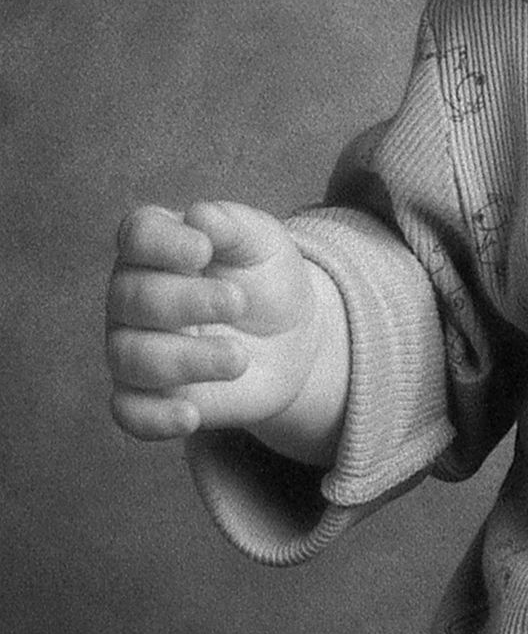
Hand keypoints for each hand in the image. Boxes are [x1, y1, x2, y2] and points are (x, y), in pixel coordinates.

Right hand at [106, 201, 344, 452]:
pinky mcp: (148, 396)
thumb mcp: (264, 244)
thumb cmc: (267, 281)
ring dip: (186, 358)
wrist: (292, 341)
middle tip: (239, 302)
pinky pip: (129, 412)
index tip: (203, 250)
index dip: (162, 243)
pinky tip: (190, 416)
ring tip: (240, 357)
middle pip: (132, 298)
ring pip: (131, 356)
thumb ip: (232, 225)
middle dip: (185, 302)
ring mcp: (135, 347)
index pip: (137, 236)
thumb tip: (199, 215)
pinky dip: (153, 418)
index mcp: (156, 247)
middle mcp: (133, 296)